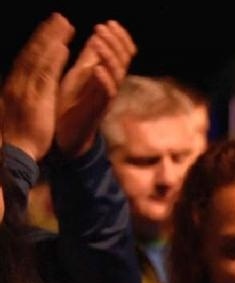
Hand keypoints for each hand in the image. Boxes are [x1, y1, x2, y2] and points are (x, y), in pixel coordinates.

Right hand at [0, 14, 72, 161]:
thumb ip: (24, 97)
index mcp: (16, 87)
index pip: (28, 61)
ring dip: (51, 39)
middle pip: (32, 54)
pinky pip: (45, 75)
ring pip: (39, 59)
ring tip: (65, 24)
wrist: (12, 154)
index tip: (50, 30)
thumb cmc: (18, 138)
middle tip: (60, 18)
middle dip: (46, 34)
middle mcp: (18, 84)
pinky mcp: (35, 99)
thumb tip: (27, 87)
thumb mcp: (20, 113)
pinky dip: (52, 60)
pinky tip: (62, 47)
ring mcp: (25, 89)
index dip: (39, 44)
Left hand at [54, 20, 134, 157]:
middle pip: (123, 61)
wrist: (66, 135)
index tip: (110, 23)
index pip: (123, 54)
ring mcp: (105, 98)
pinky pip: (107, 95)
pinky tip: (97, 69)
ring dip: (108, 56)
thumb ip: (90, 58)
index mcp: (107, 75)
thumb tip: (96, 38)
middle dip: (114, 42)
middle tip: (101, 28)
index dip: (120, 38)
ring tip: (98, 41)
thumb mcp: (80, 74)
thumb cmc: (73, 104)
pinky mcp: (98, 110)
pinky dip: (103, 80)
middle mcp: (110, 85)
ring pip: (117, 75)